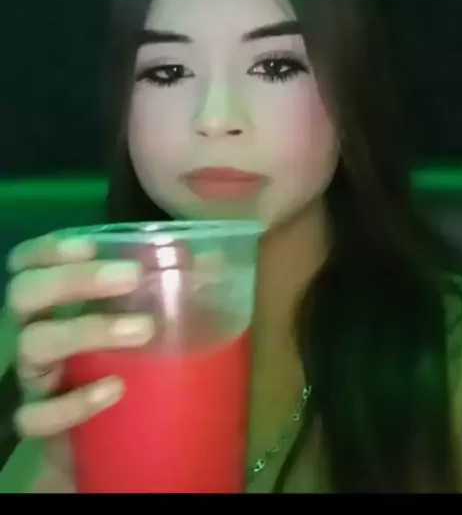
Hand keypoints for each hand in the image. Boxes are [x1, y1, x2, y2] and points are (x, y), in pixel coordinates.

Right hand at [5, 232, 154, 487]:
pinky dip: (75, 402)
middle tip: (130, 276)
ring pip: (35, 344)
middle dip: (74, 278)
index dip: (49, 248)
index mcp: (50, 301)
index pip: (27, 262)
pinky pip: (37, 415)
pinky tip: (115, 390)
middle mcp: (33, 330)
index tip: (91, 244)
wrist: (103, 440)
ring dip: (88, 329)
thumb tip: (212, 261)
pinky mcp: (40, 424)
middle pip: (25, 293)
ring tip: (143, 329)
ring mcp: (32, 377)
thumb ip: (166, 289)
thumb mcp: (135, 321)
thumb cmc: (115, 363)